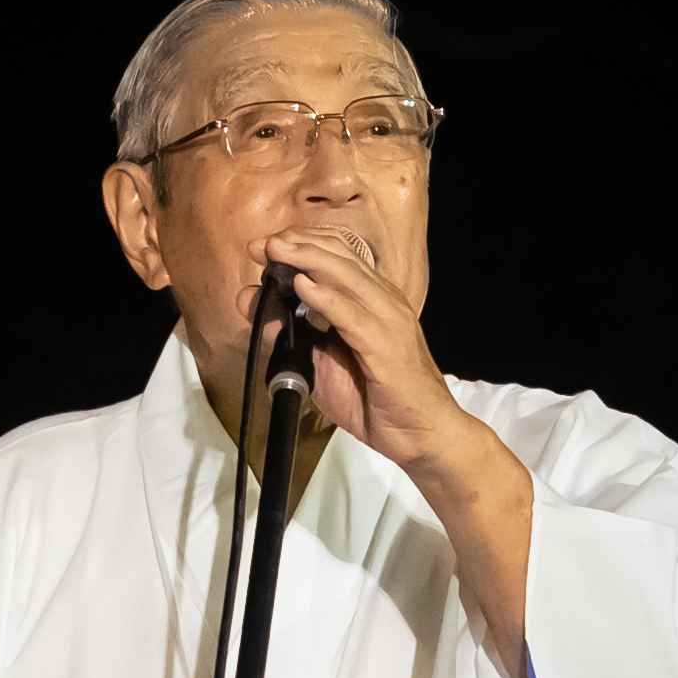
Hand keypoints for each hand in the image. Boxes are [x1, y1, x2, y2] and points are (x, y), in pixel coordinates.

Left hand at [259, 231, 479, 478]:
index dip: (302, 243)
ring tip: (275, 251)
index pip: (339, 254)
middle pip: (340, 256)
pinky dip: (326, 298)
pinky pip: (352, 316)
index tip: (265, 245)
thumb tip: (254, 305)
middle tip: (262, 243)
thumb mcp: (322, 363)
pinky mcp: (387, 347)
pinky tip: (302, 286)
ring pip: (346, 276)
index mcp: (374, 299)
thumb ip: (290, 334)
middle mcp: (384, 301)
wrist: (423, 435)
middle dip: (297, 245)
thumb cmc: (378, 400)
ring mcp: (389, 321)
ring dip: (306, 260)